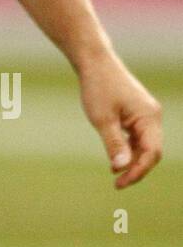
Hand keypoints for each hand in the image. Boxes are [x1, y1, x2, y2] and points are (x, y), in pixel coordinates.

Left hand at [77, 51, 162, 188]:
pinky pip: (137, 138)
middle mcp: (152, 117)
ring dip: (131, 160)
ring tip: (114, 174)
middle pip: (150, 152)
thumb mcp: (102, 119)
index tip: (121, 182)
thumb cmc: (98, 87)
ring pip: (143, 146)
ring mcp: (145, 115)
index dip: (138, 171)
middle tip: (117, 183)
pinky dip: (128, 149)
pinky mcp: (136, 114)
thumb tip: (121, 168)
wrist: (94, 62)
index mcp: (149, 117)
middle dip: (136, 169)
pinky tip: (115, 159)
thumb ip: (113, 144)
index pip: (152, 153)